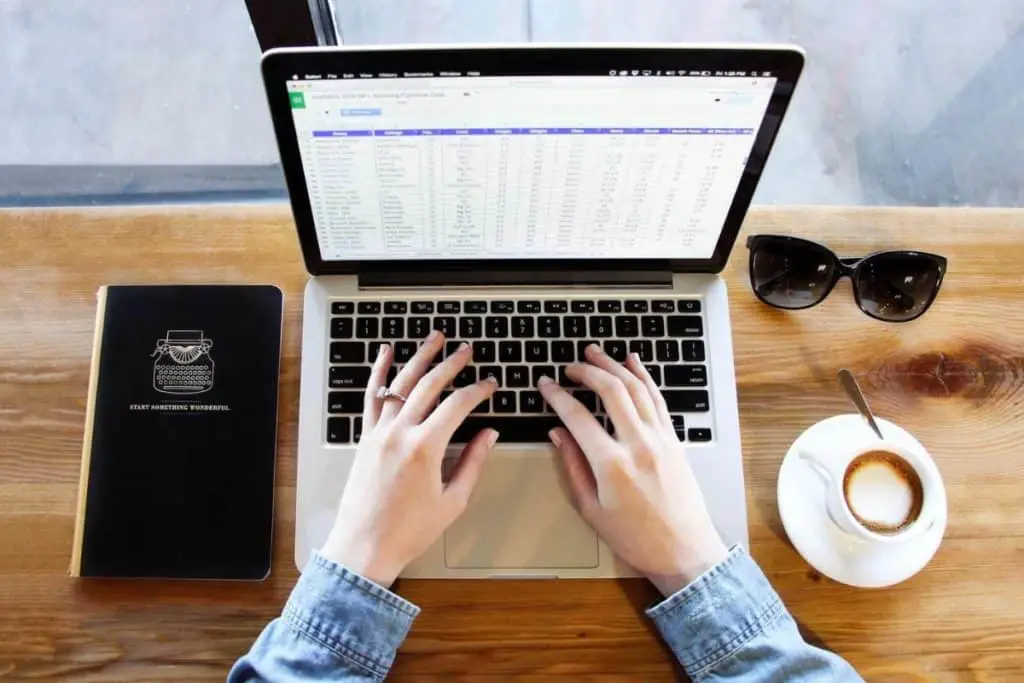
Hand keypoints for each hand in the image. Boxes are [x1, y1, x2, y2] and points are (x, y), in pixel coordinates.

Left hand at [320, 331, 498, 586]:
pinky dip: (379, 372)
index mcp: (425, 448)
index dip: (478, 391)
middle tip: (467, 350)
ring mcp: (379, 433)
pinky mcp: (365, 438)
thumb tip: (489, 435)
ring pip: (401, 383)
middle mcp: (400, 433)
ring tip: (435, 338)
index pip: (458, 405)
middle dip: (452, 364)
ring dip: (420, 357)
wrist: (364, 546)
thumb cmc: (408, 531)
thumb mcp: (452, 501)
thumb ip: (472, 463)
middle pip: (429, 385)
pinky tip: (386, 353)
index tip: (491, 385)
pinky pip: (372, 397)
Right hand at [539, 344, 727, 595]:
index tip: (546, 385)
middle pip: (611, 391)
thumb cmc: (636, 539)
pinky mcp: (674, 440)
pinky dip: (644, 377)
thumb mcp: (591, 509)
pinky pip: (657, 399)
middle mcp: (639, 445)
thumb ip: (572, 466)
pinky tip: (633, 363)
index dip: (557, 397)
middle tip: (570, 366)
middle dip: (587, 371)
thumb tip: (557, 434)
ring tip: (596, 353)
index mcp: (612, 465)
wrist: (685, 552)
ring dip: (614, 366)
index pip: (577, 417)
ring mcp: (661, 439)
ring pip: (637, 388)